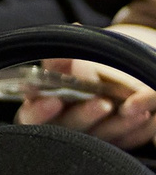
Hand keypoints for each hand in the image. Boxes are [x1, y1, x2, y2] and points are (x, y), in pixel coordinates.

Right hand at [18, 33, 154, 150]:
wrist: (106, 85)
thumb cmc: (78, 75)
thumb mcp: (66, 65)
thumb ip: (61, 56)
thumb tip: (73, 30)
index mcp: (41, 109)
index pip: (32, 117)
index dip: (39, 111)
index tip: (53, 100)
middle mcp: (61, 128)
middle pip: (67, 130)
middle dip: (85, 115)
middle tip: (103, 103)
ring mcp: (87, 139)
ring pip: (99, 139)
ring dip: (117, 125)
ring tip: (134, 110)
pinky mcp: (110, 144)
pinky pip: (122, 142)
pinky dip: (133, 130)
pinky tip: (142, 116)